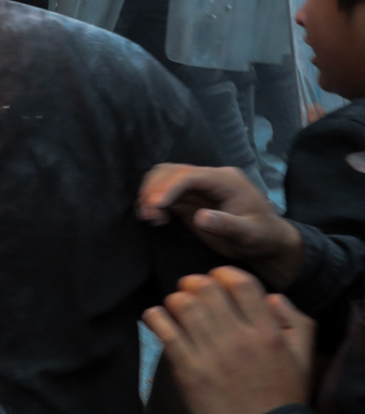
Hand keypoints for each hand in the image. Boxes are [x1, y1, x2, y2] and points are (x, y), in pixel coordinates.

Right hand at [138, 163, 303, 286]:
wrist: (266, 242)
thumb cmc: (261, 237)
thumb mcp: (250, 234)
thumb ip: (227, 225)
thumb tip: (200, 217)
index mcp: (226, 180)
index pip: (190, 176)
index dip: (169, 187)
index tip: (155, 205)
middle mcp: (210, 177)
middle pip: (171, 171)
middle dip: (154, 190)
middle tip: (149, 215)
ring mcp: (198, 186)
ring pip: (163, 177)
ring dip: (150, 194)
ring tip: (149, 217)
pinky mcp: (188, 197)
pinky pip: (164, 191)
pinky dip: (153, 201)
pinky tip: (155, 218)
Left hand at [143, 268, 313, 413]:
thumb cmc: (284, 396)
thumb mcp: (304, 357)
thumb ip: (295, 321)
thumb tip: (272, 296)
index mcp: (267, 331)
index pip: (241, 283)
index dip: (223, 273)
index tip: (216, 278)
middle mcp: (239, 338)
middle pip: (206, 289)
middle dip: (194, 283)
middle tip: (190, 289)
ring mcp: (212, 354)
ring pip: (183, 306)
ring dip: (175, 299)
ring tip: (176, 306)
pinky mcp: (189, 371)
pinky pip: (166, 333)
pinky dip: (156, 318)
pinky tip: (155, 317)